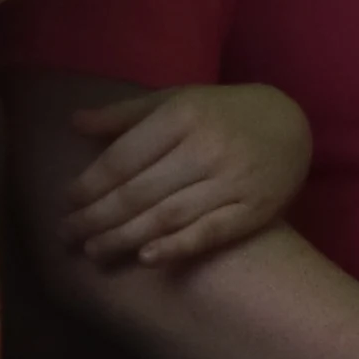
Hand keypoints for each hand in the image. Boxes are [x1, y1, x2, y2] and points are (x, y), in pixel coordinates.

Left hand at [59, 82, 309, 271]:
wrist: (292, 123)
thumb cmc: (223, 112)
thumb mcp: (177, 99)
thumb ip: (126, 114)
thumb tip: (74, 124)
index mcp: (184, 115)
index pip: (123, 159)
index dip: (89, 184)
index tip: (66, 202)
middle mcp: (207, 148)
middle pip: (138, 192)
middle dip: (96, 217)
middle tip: (67, 234)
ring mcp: (233, 181)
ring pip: (167, 217)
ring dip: (124, 238)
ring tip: (93, 251)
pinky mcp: (255, 209)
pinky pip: (209, 233)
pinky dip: (177, 248)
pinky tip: (147, 259)